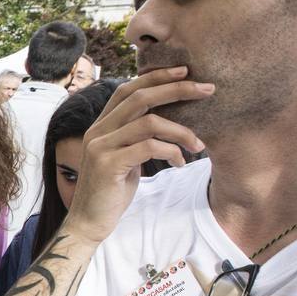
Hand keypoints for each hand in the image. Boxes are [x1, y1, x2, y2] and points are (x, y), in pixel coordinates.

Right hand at [64, 67, 210, 246]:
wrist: (89, 223)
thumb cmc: (111, 192)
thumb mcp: (125, 158)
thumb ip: (135, 137)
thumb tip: (164, 120)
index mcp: (101, 126)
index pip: (128, 90)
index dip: (156, 77)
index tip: (185, 72)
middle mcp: (97, 131)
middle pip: (140, 97)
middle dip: (177, 89)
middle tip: (207, 89)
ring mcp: (100, 147)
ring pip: (149, 122)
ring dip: (181, 131)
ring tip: (198, 144)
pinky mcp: (108, 165)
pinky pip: (149, 147)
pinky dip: (171, 152)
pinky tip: (180, 163)